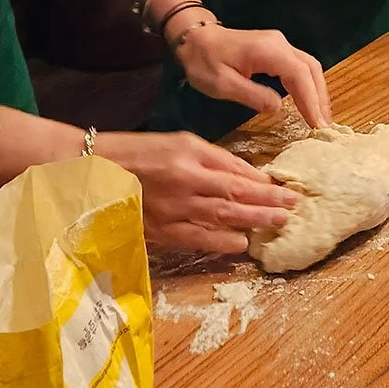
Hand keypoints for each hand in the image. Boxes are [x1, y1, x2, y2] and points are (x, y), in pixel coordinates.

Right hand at [97, 129, 296, 254]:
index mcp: (191, 157)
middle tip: (292, 208)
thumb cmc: (140, 151)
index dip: (264, 184)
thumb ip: (215, 159)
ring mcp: (173, 210)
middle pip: (235, 196)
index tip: (286, 189)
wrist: (96, 171)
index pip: (237, 174)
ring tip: (277, 223)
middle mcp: (185, 184)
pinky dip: (220, 243)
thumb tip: (248, 176)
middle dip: (267, 204)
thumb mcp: (181, 143)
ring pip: (221, 218)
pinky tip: (241, 244)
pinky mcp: (160, 230)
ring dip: (252, 222)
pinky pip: (197, 239)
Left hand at [171, 20, 330, 127]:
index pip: (299, 75)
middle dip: (320, 98)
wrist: (194, 39)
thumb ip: (252, 95)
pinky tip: (308, 102)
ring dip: (317, 92)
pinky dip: (308, 85)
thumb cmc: (203, 62)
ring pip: (308, 67)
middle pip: (311, 69)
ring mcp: (279, 44)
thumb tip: (279, 108)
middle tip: (324, 125)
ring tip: (319, 118)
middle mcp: (279, 44)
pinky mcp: (276, 49)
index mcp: (268, 51)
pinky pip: (300, 67)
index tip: (317, 124)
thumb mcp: (222, 85)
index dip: (311, 100)